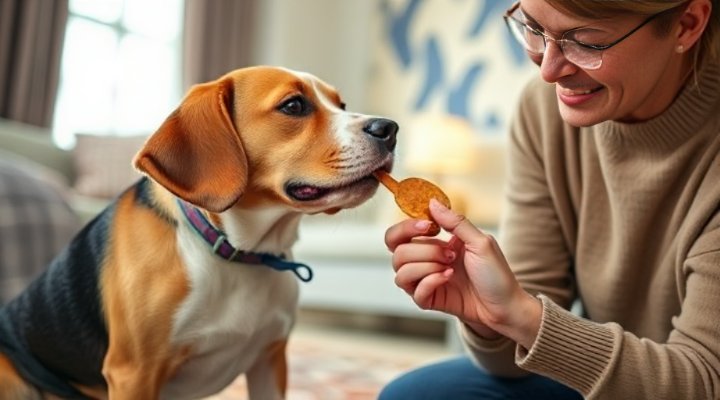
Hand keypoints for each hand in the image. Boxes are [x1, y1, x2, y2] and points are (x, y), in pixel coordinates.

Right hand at [384, 199, 541, 347]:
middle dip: (424, 250)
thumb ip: (454, 222)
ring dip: (426, 267)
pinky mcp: (429, 300)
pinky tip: (448, 279)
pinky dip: (431, 282)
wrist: (506, 307)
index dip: (406, 228)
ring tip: (450, 268)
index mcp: (434, 243)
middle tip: (449, 254)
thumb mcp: (480, 242)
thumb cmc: (496, 274)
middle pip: (397, 252)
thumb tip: (431, 203)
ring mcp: (426, 281)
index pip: (400, 234)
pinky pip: (415, 291)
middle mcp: (426, 261)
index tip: (428, 226)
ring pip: (400, 272)